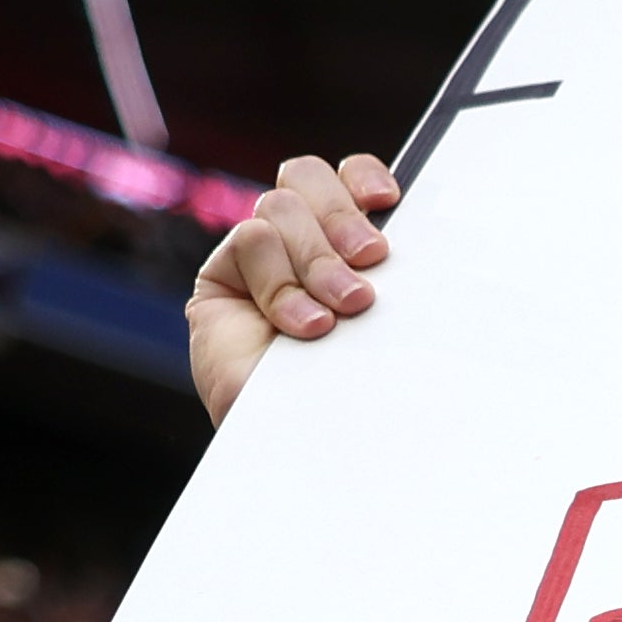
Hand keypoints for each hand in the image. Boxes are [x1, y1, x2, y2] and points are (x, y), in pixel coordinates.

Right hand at [186, 152, 396, 427]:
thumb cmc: (359, 391)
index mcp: (344, 245)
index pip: (346, 178)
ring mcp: (258, 261)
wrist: (314, 445)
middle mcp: (298, 244)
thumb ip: (385, 274)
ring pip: (280, 207)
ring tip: (341, 313)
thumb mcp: (385, 322)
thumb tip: (398, 236)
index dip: (362, 176)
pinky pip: (251, 242)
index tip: (390, 201)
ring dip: (317, 261)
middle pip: (307, 178)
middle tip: (372, 262)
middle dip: (343, 216)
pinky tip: (304, 327)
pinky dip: (283, 284)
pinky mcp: (223, 280)